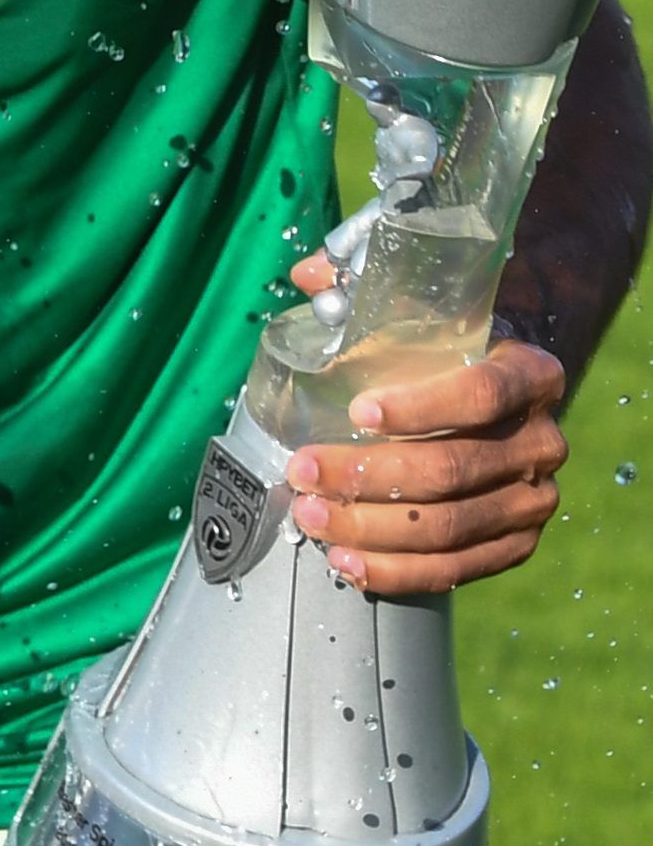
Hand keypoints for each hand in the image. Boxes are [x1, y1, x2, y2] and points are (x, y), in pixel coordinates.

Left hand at [278, 258, 564, 589]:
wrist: (497, 390)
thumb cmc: (442, 342)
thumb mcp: (416, 304)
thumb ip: (361, 283)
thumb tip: (307, 275)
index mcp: (529, 373)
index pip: (481, 394)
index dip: (421, 408)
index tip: (356, 412)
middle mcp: (542, 440)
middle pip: (452, 470)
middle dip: (368, 476)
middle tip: (303, 471)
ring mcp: (534, 497)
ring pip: (449, 526)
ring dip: (371, 529)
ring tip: (311, 516)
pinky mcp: (518, 541)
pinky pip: (458, 567)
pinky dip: (399, 571)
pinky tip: (348, 564)